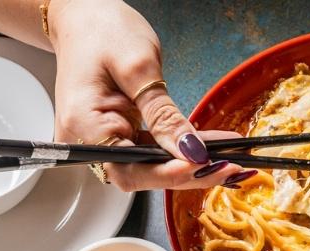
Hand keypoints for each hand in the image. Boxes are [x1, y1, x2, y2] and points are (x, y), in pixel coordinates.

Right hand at [48, 0, 248, 190]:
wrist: (84, 16)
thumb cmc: (103, 30)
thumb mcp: (139, 67)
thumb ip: (163, 114)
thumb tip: (190, 151)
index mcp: (83, 125)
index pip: (129, 168)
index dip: (168, 174)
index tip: (203, 164)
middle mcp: (88, 140)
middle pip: (141, 174)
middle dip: (186, 173)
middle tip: (226, 166)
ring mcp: (104, 139)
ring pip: (150, 166)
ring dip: (189, 163)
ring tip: (226, 156)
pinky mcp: (118, 133)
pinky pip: (151, 150)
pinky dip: (179, 149)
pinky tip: (208, 145)